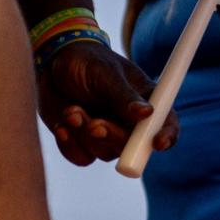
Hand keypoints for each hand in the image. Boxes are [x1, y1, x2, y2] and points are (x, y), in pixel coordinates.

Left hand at [37, 36, 173, 164]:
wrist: (52, 64)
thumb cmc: (86, 61)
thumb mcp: (105, 72)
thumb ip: (123, 95)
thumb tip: (148, 113)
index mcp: (145, 100)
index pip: (166, 123)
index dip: (168, 135)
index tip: (158, 142)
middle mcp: (130, 123)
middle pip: (134, 146)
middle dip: (113, 136)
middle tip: (94, 123)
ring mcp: (107, 135)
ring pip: (104, 153)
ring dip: (84, 135)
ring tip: (70, 110)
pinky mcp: (84, 143)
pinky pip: (82, 158)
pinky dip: (69, 145)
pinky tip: (62, 124)